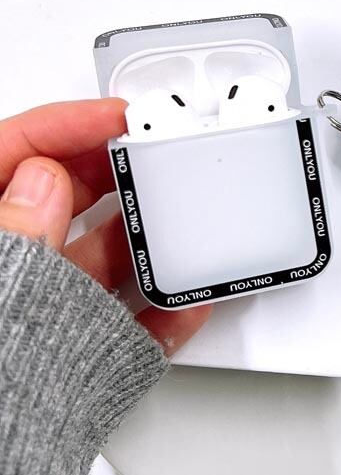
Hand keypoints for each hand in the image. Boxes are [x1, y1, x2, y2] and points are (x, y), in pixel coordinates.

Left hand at [0, 99, 210, 354]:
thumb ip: (16, 230)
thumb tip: (44, 181)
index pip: (9, 154)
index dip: (62, 125)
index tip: (115, 116)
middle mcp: (11, 269)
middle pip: (59, 199)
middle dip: (111, 172)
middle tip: (151, 152)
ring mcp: (41, 314)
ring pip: (98, 260)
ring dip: (144, 239)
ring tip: (178, 220)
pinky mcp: (77, 359)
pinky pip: (128, 327)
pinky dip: (164, 314)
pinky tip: (188, 301)